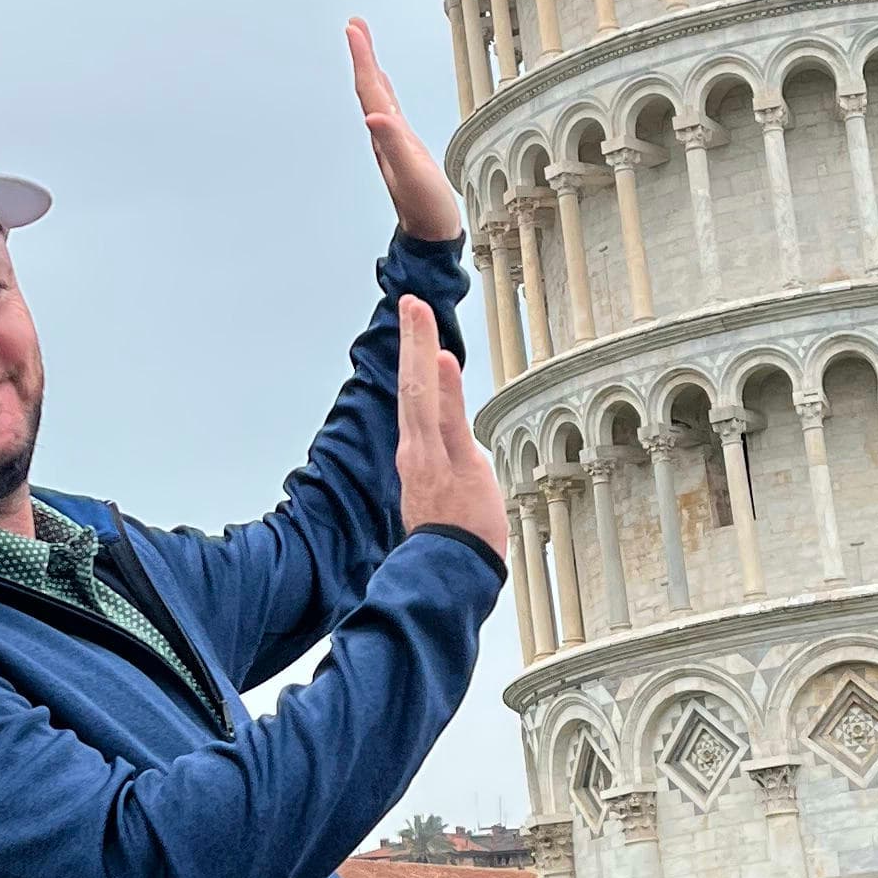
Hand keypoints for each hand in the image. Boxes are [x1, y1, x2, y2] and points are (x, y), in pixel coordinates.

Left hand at [349, 20, 463, 241]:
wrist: (431, 235)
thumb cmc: (425, 208)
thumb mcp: (413, 173)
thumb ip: (394, 144)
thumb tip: (373, 116)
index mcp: (385, 136)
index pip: (369, 90)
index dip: (362, 59)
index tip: (353, 29)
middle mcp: (385, 136)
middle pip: (369, 88)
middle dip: (363, 55)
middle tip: (356, 25)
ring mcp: (393, 142)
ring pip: (377, 98)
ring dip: (370, 70)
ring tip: (365, 46)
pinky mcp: (405, 149)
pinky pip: (390, 111)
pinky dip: (385, 93)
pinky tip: (385, 91)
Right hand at [394, 297, 505, 559]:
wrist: (447, 575)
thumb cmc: (453, 542)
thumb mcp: (453, 494)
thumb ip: (456, 464)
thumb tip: (467, 451)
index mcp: (419, 456)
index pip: (417, 398)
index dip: (416, 361)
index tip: (418, 329)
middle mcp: (417, 450)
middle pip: (412, 385)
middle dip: (411, 341)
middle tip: (411, 302)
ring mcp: (430, 456)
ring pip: (421, 392)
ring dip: (419, 348)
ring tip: (418, 310)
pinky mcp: (448, 465)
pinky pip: (442, 418)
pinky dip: (442, 386)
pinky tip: (441, 356)